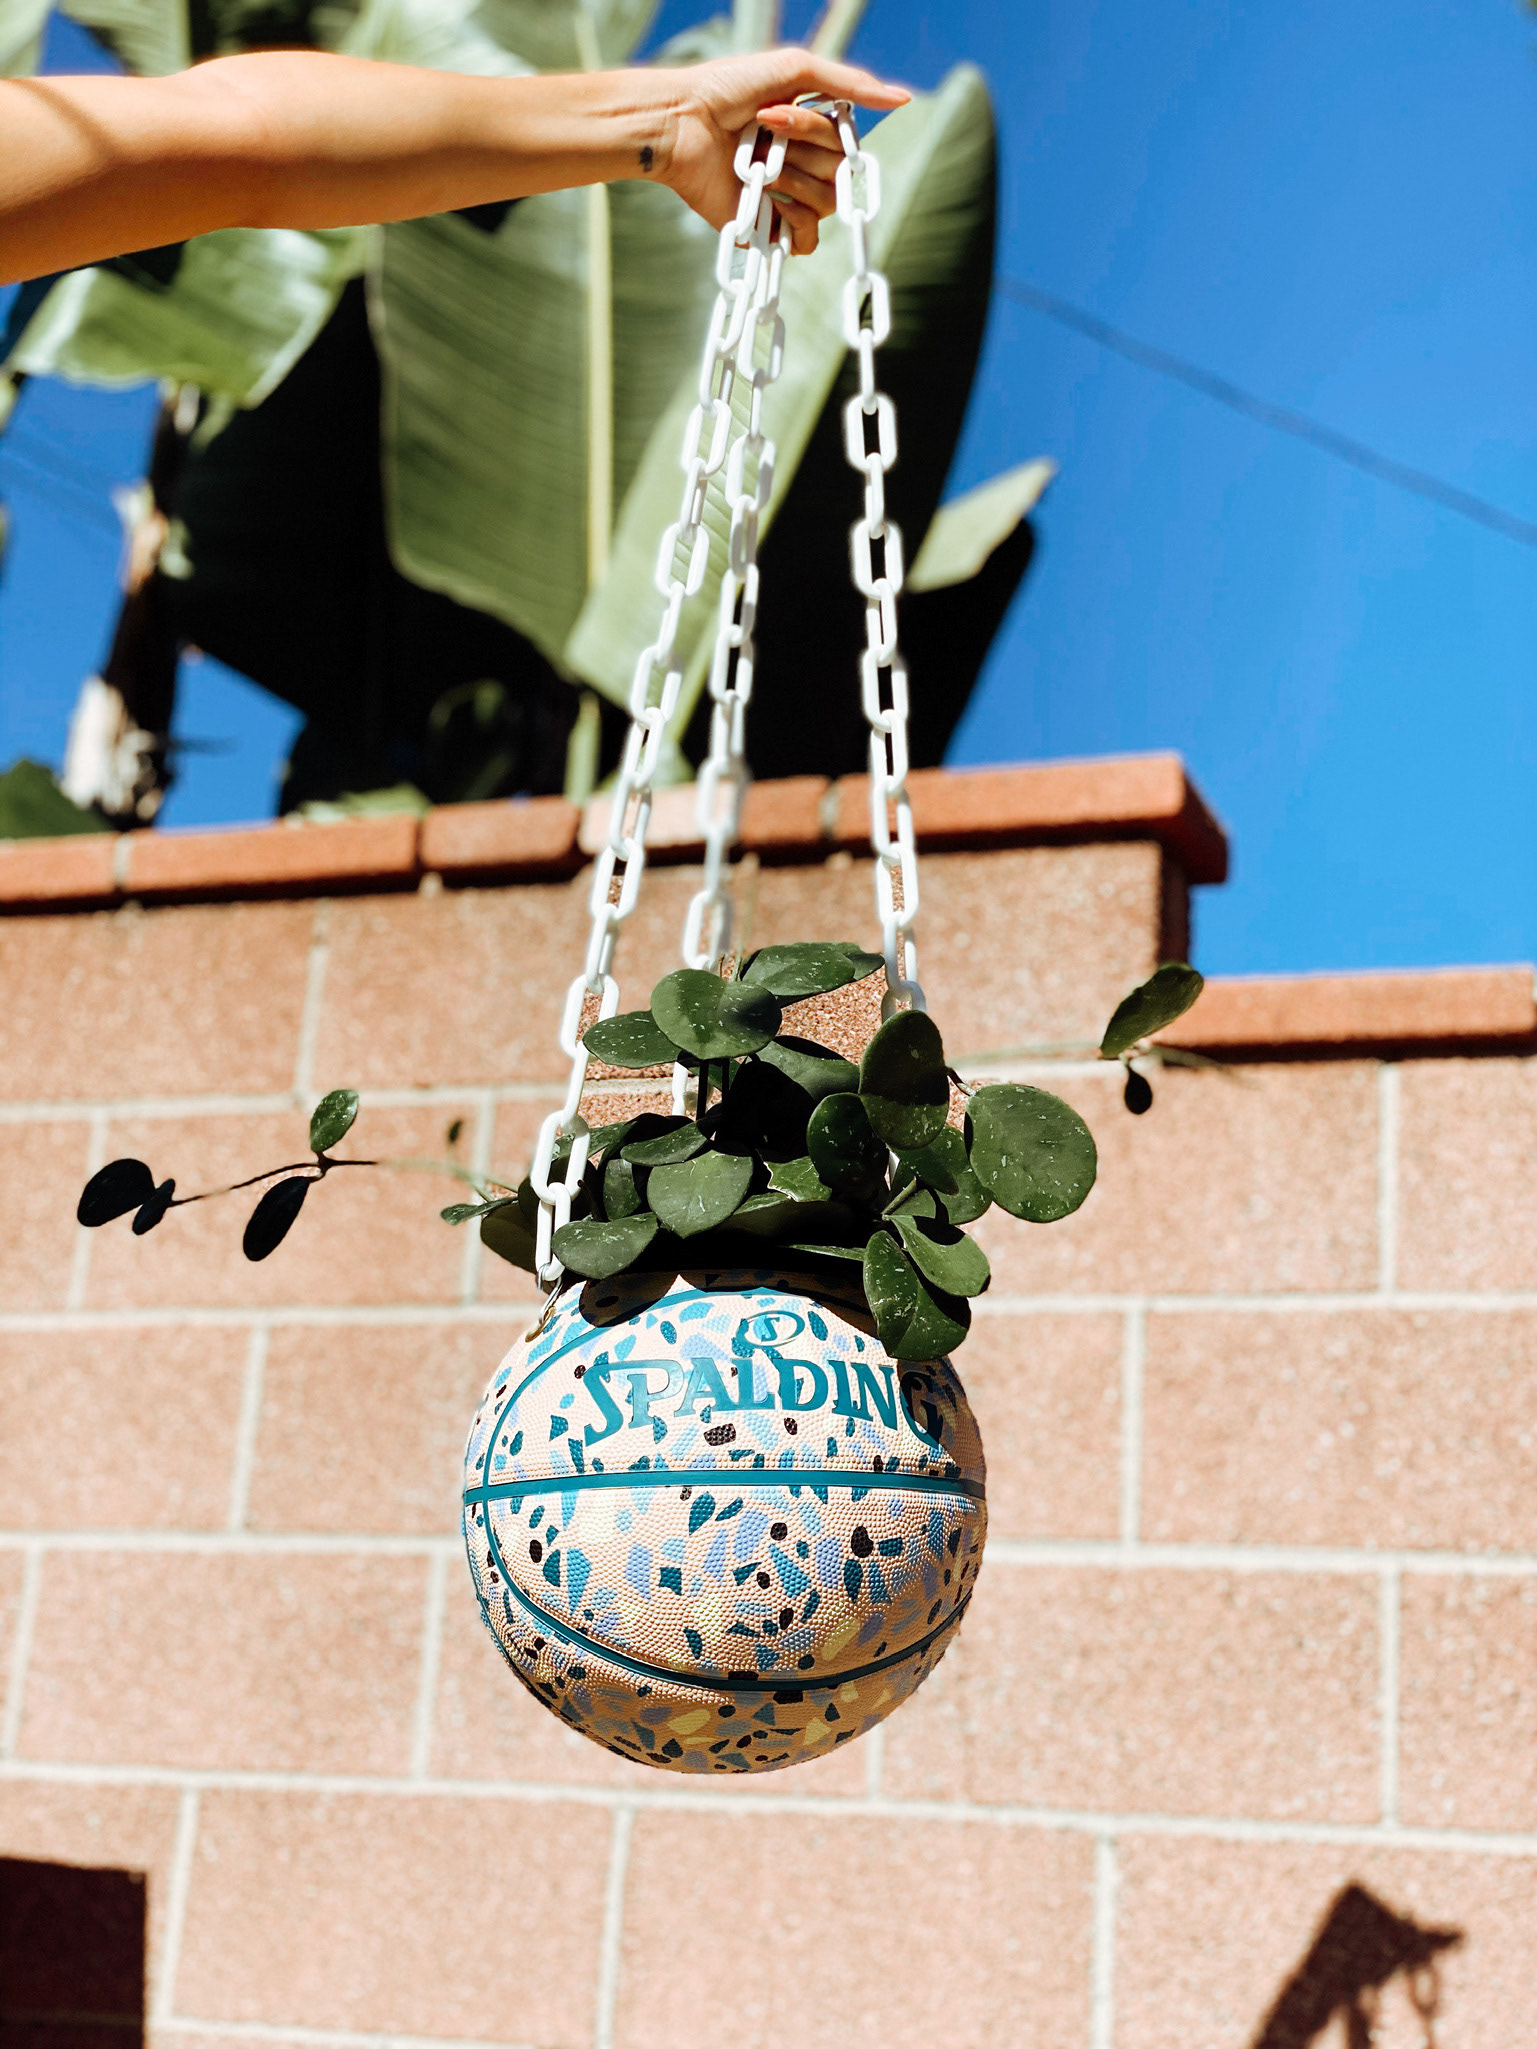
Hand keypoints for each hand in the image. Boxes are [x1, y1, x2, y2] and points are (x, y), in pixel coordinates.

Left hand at [645, 49, 909, 253]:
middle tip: (763, 131)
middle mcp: (802, 166)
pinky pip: (808, 242)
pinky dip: (796, 222)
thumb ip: (850, 85)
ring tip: (758, 165)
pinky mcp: (767, 231)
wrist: (680, 123)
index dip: (822, 132)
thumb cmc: (727, 89)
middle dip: (803, 148)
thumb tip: (904, 98)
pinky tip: (771, 200)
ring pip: (827, 204)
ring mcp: (786, 200)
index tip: (780, 113)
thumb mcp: (795, 71)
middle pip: (840, 173)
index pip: (848, 144)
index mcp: (811, 133)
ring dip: (794, 179)